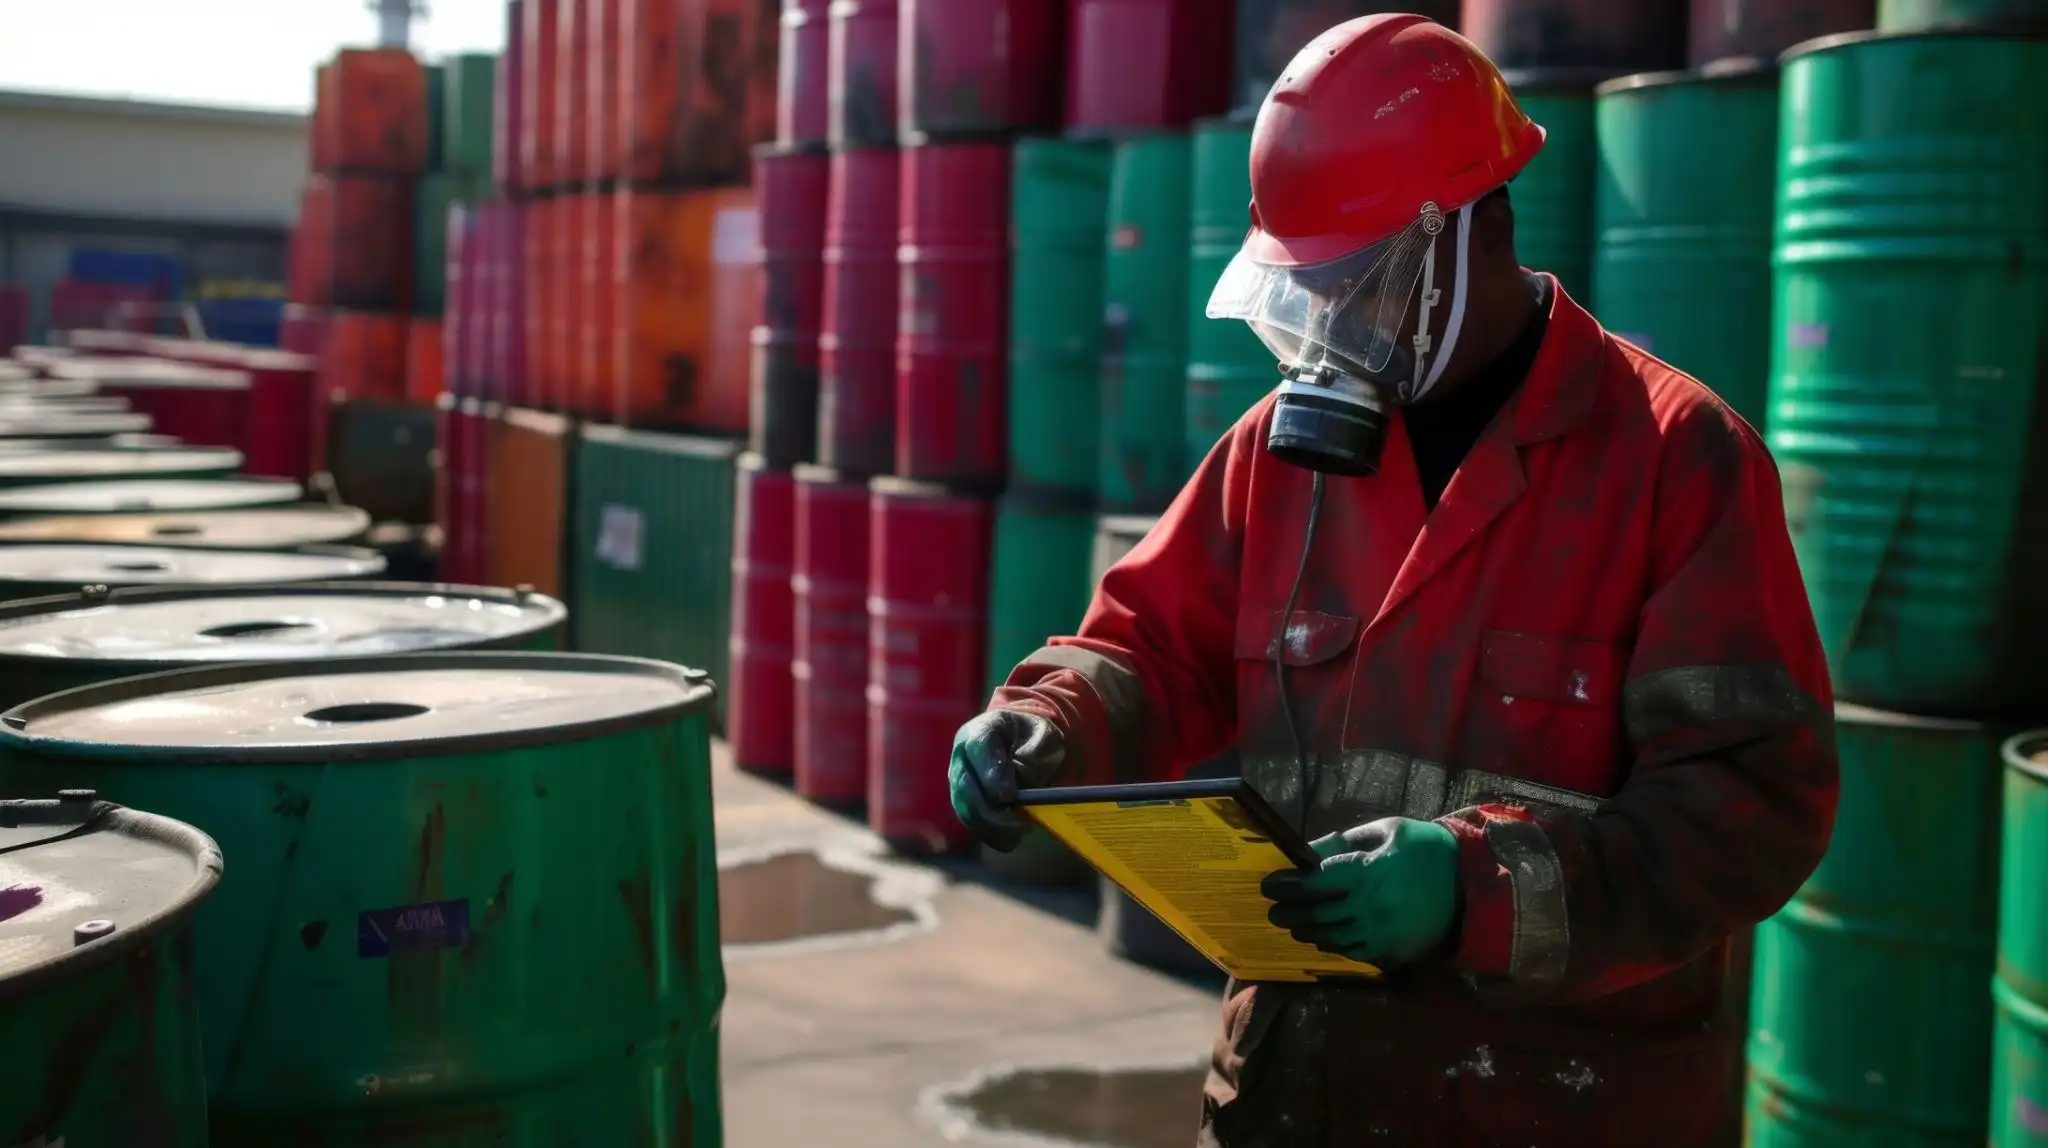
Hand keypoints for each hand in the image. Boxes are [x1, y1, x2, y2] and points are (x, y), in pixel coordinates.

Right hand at [948, 710, 1064, 851]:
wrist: (1021, 744)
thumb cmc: (1034, 738)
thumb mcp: (1045, 735)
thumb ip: (1035, 752)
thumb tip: (1021, 777)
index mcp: (981, 730)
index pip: (979, 748)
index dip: (992, 774)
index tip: (1009, 796)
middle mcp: (962, 756)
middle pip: (965, 785)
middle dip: (991, 809)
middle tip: (1019, 823)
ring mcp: (958, 780)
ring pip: (965, 809)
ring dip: (991, 826)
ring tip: (1019, 832)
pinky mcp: (963, 802)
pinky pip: (972, 823)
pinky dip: (991, 834)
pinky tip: (1012, 839)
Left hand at [1259, 817, 1459, 965]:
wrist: (1474, 885)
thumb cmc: (1428, 850)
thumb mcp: (1388, 831)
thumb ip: (1347, 843)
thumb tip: (1311, 853)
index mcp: (1367, 873)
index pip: (1313, 884)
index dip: (1286, 886)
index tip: (1268, 885)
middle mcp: (1369, 908)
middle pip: (1316, 915)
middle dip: (1290, 913)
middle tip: (1274, 910)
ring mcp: (1381, 935)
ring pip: (1331, 939)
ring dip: (1308, 932)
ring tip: (1295, 924)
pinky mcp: (1393, 953)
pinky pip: (1354, 953)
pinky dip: (1335, 945)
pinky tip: (1326, 937)